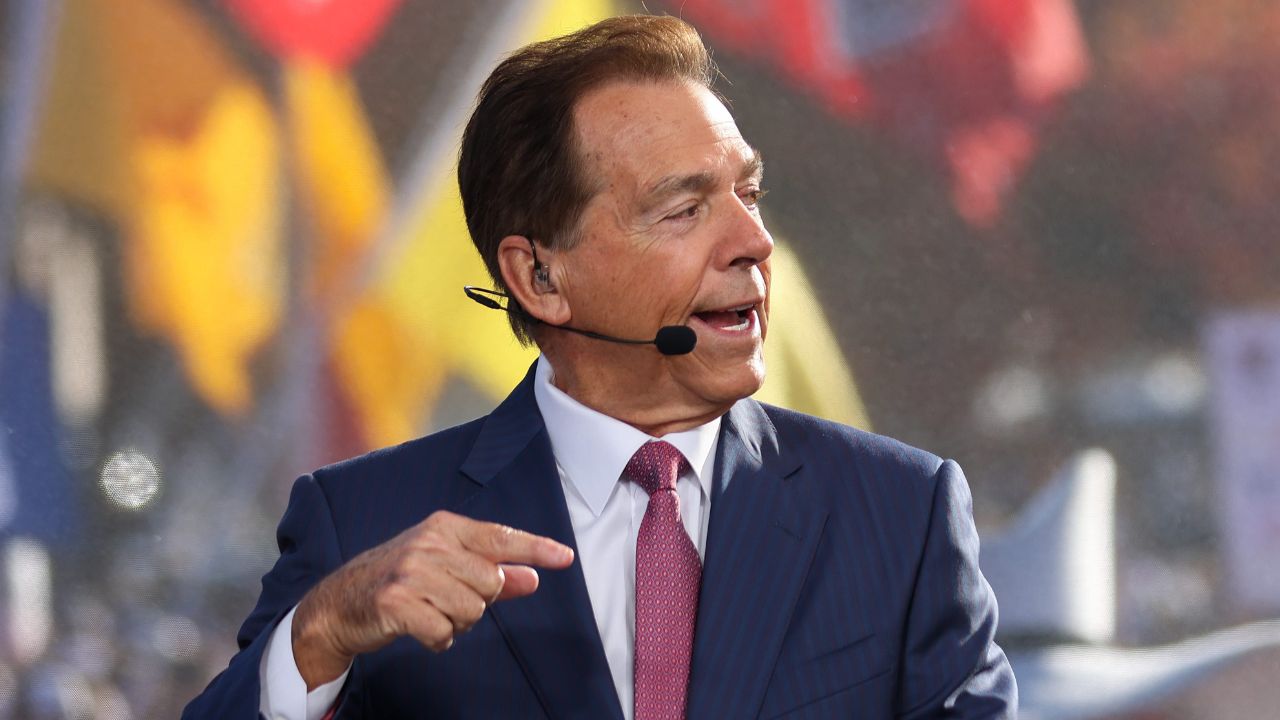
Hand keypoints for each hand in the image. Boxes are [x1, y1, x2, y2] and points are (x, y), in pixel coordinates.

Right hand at [290, 510, 573, 688]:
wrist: (338, 604)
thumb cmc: (399, 582)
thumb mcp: (444, 567)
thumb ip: (491, 571)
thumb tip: (532, 578)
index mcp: (443, 527)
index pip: (500, 537)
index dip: (535, 548)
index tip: (565, 557)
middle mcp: (428, 544)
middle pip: (490, 583)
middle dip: (477, 602)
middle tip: (445, 600)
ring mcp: (411, 572)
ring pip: (471, 610)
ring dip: (455, 623)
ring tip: (429, 613)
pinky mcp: (396, 602)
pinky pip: (444, 632)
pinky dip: (437, 639)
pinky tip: (419, 629)